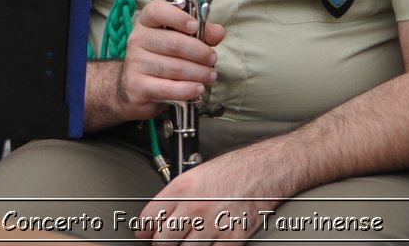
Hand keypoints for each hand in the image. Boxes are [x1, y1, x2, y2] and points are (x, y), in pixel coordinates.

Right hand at [115, 0, 224, 122]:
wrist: (134, 87)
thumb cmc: (160, 58)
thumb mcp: (179, 40)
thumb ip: (201, 33)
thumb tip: (218, 32)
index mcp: (147, 22)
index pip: (157, 11)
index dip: (178, 17)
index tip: (195, 26)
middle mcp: (137, 39)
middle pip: (173, 43)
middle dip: (199, 52)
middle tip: (212, 59)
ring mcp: (135, 63)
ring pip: (174, 68)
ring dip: (198, 73)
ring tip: (209, 76)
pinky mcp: (137, 86)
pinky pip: (168, 88)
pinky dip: (187, 89)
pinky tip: (198, 88)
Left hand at [134, 146, 275, 245]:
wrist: (264, 170)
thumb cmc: (233, 170)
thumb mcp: (195, 175)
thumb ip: (176, 197)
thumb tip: (160, 216)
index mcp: (182, 189)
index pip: (149, 219)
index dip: (144, 230)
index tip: (145, 234)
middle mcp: (195, 207)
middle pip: (163, 241)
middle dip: (161, 245)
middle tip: (164, 243)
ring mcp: (214, 225)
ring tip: (187, 243)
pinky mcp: (232, 239)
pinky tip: (207, 244)